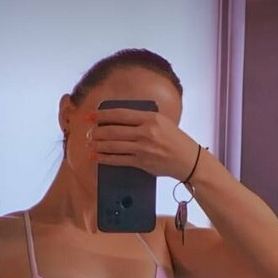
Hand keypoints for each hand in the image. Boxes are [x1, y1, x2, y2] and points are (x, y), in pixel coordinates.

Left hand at [85, 107, 205, 180]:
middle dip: (98, 131)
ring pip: (114, 146)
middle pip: (114, 130)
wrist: (188, 160)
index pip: (121, 114)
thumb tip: (120, 118)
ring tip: (90, 143)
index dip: (103, 114)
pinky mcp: (142, 163)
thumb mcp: (162, 121)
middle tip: (89, 131)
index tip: (92, 115)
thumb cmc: (174, 139)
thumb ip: (143, 119)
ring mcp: (143, 149)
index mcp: (150, 118)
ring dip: (98, 145)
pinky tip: (97, 156)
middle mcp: (146, 132)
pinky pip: (119, 160)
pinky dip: (105, 158)